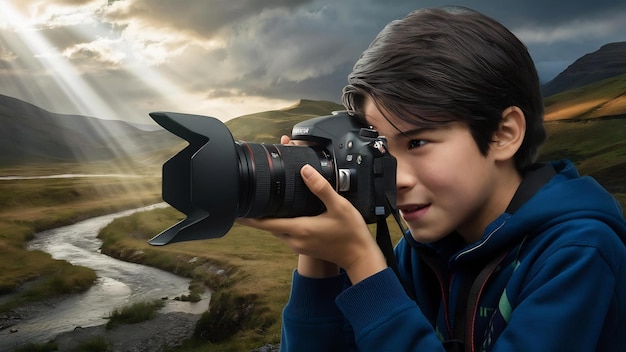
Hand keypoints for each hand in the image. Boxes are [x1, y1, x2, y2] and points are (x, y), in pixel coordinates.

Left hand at [237, 162, 386, 283]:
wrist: (360, 257)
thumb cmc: (351, 233)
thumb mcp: (339, 206)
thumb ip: (320, 188)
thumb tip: (304, 170)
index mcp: (298, 229)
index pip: (264, 223)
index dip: (247, 216)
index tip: (234, 209)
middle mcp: (294, 239)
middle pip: (267, 225)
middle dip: (257, 213)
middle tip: (249, 198)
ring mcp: (298, 245)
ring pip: (276, 229)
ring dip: (268, 218)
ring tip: (263, 202)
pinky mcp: (303, 247)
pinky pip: (285, 233)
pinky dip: (280, 222)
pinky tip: (283, 212)